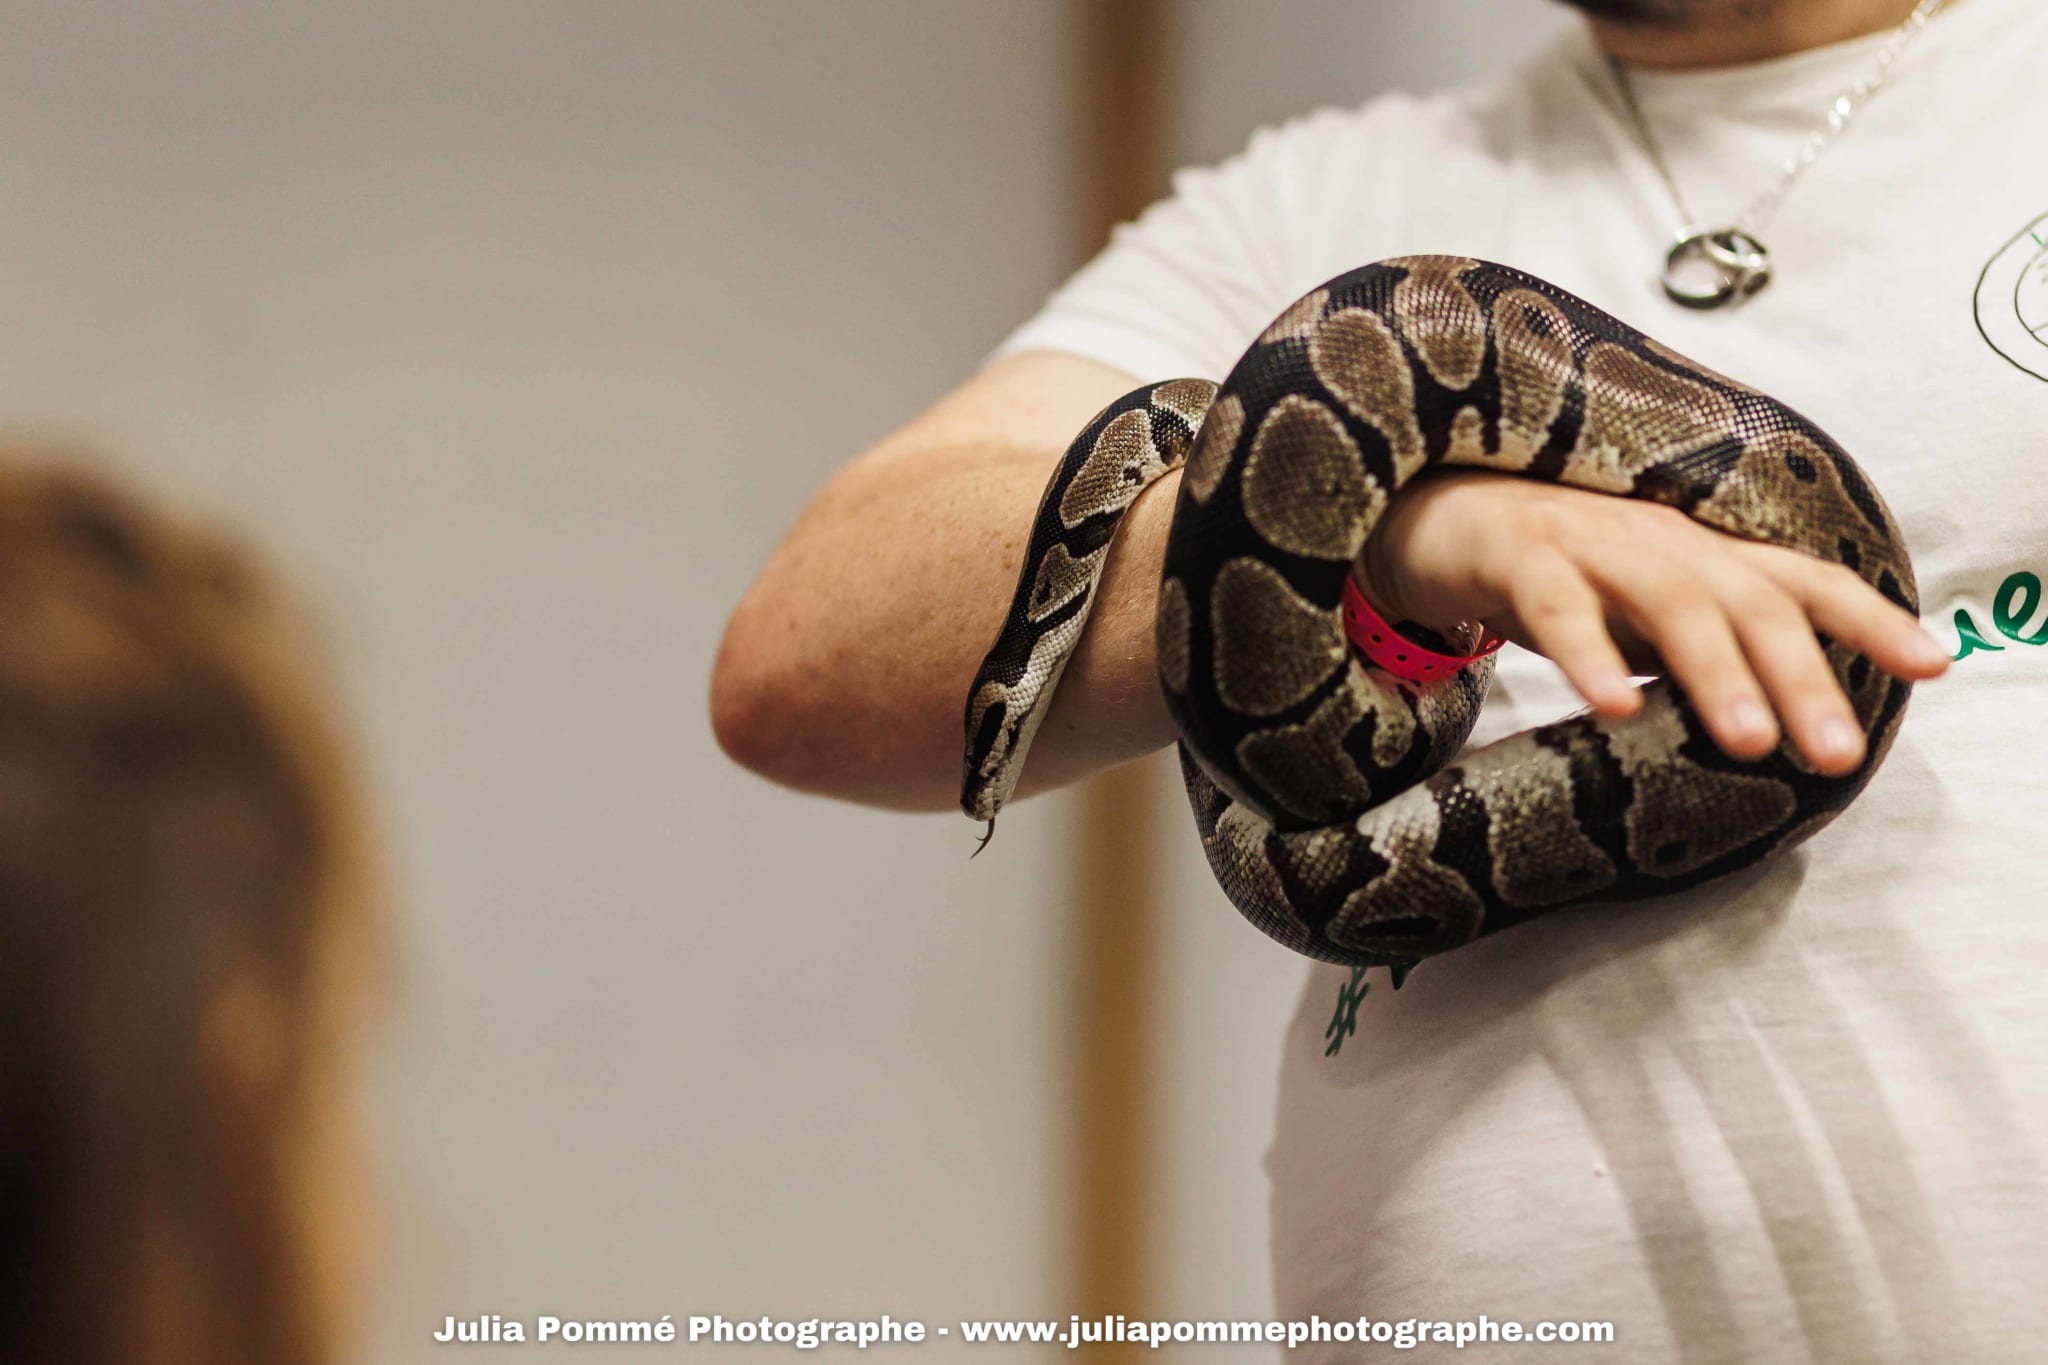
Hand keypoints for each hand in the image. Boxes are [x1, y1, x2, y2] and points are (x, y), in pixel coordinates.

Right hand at [1356, 469, 1949, 775]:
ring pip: (1669, 600)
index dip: (1867, 618)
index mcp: (1695, 554)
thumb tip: (1770, 724)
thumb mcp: (1634, 610)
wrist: (1425, 513)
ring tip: (1750, 739)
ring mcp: (1589, 540)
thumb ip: (1695, 650)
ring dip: (1716, 671)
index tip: (1932, 666)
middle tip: (1837, 750)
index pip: (1798, 581)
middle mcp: (1658, 538)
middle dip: (1801, 676)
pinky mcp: (1516, 552)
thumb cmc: (1543, 570)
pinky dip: (1590, 656)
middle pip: (1749, 600)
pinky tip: (1615, 707)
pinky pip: (1558, 607)